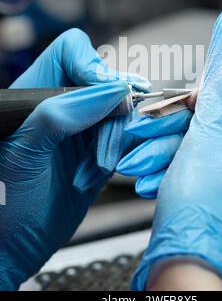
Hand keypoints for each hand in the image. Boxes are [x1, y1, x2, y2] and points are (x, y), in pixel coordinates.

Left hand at [0, 28, 149, 289]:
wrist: (13, 248)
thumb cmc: (4, 205)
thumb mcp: (24, 155)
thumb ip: (61, 115)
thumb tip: (110, 90)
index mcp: (35, 93)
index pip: (71, 52)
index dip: (92, 66)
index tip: (105, 93)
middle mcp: (65, 105)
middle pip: (107, 81)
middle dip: (113, 112)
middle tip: (106, 140)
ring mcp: (86, 128)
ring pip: (125, 111)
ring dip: (118, 139)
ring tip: (96, 170)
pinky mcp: (102, 151)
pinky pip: (130, 138)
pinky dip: (128, 153)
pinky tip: (108, 173)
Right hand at [131, 3, 221, 290]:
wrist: (187, 256)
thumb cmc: (200, 198)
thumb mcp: (207, 129)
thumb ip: (219, 84)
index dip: (200, 115)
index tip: (180, 119)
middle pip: (218, 140)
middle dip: (181, 139)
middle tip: (158, 144)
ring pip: (208, 163)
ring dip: (176, 159)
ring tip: (152, 166)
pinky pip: (208, 185)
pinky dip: (185, 180)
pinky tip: (165, 182)